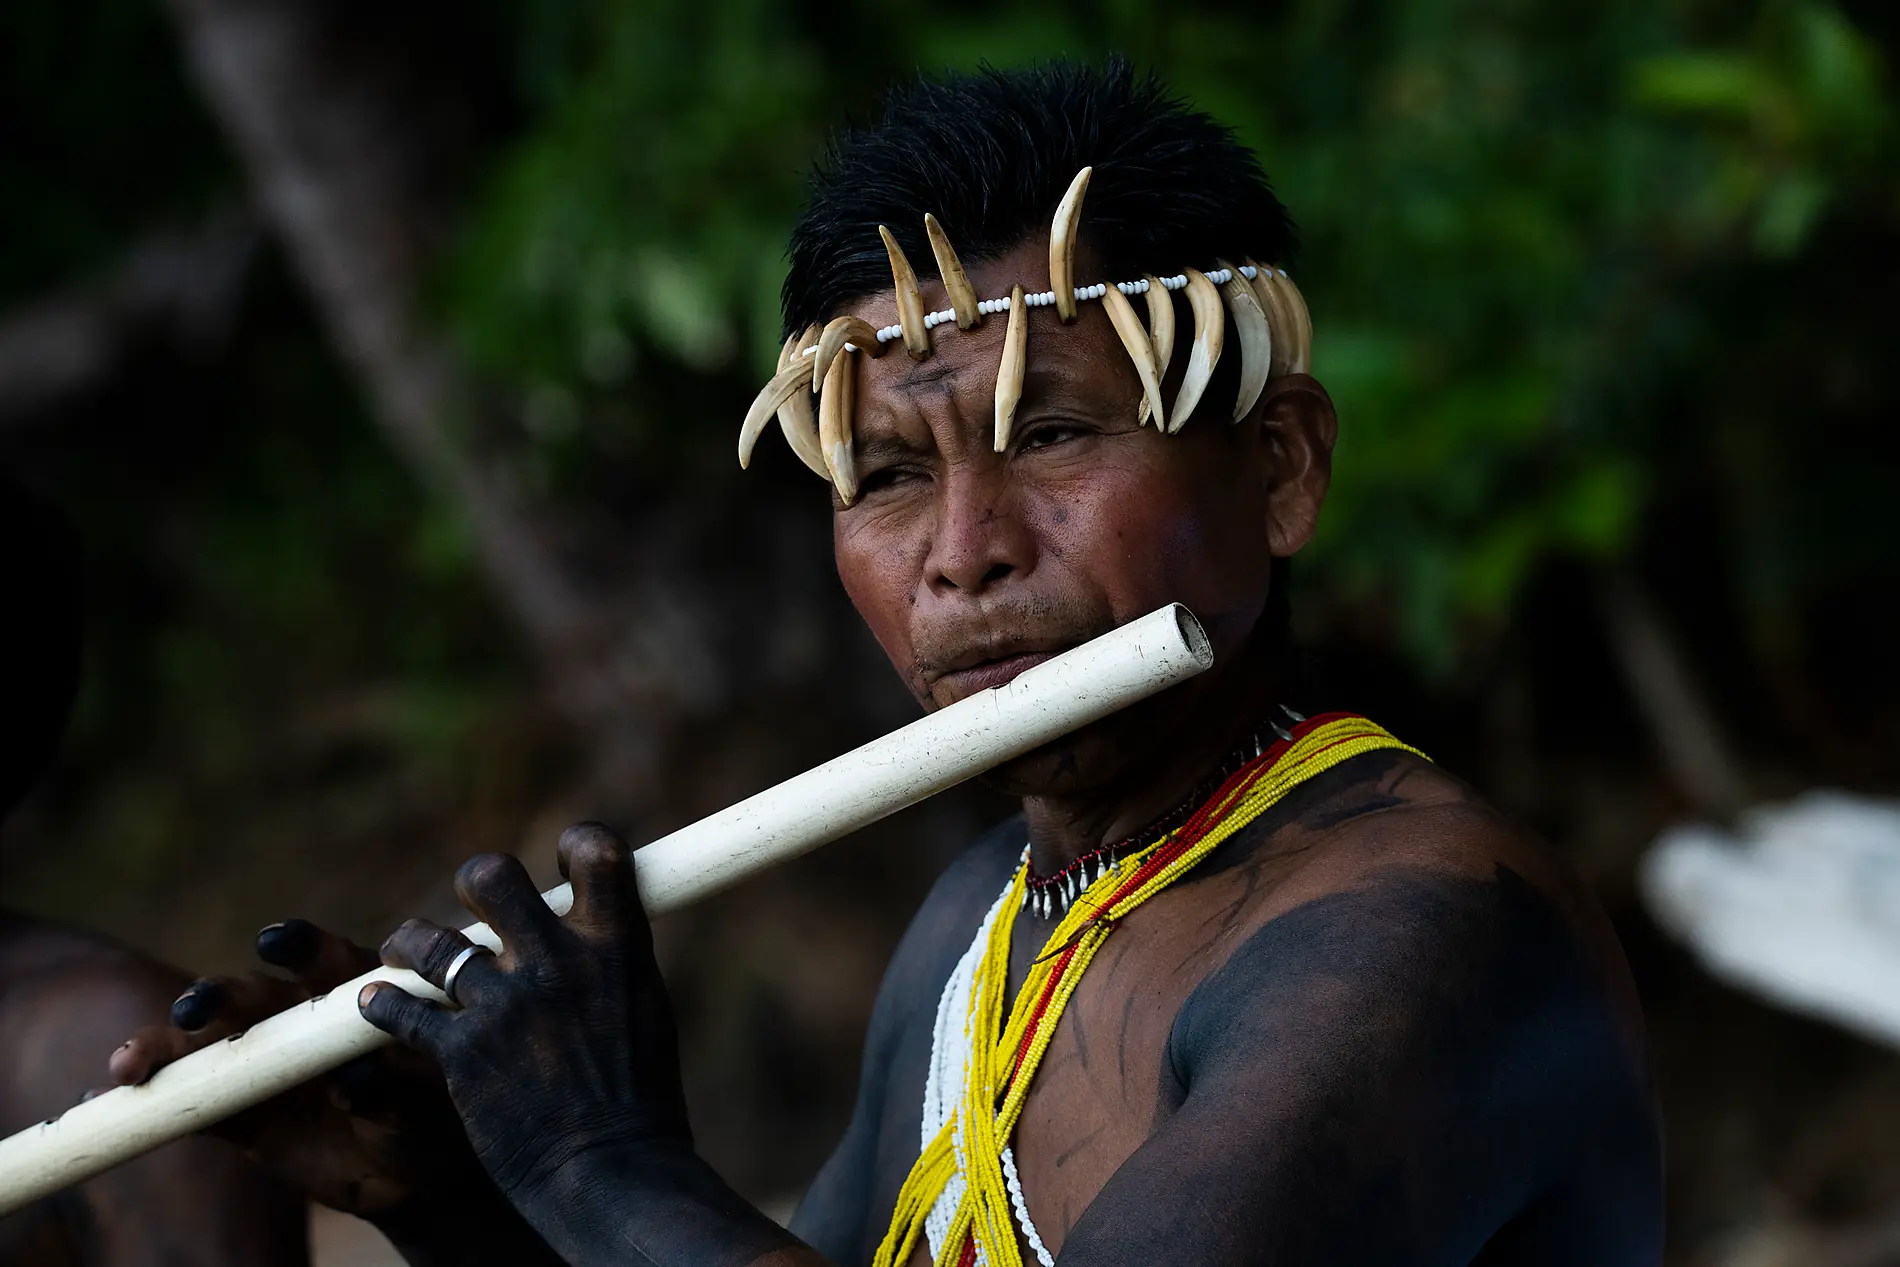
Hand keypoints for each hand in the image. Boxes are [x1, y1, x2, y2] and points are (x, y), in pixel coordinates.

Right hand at [108, 919, 486, 1218]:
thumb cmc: (434, 1114)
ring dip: (169, 1045)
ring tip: (133, 1061)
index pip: (327, 958)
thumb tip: (362, 1075)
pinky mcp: (237, 1109)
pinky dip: (147, 1097)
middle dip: (221, 997)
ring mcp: (262, 1061)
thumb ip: (395, 1083)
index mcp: (354, 994)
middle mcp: (300, 1017)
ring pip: (207, 1044)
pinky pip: (187, 1101)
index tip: (279, 942)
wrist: (416, 1172)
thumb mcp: (425, 1100)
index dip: (303, 947)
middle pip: (253, 995)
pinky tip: (103, 1096)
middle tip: (196, 1008)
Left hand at [357, 823, 691, 1206]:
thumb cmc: (640, 1097)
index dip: (576, 842)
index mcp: (616, 947)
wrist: (610, 1173)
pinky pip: (400, 1012)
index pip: (597, 850)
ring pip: (430, 941)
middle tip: (472, 902)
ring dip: (412, 942)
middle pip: (494, 876)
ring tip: (403, 949)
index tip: (563, 860)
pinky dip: (382, 1007)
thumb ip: (614, 958)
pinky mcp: (461, 1052)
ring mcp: (504, 1005)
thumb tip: (599, 921)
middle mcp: (557, 963)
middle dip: (477, 881)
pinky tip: (374, 1005)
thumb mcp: (646, 1008)